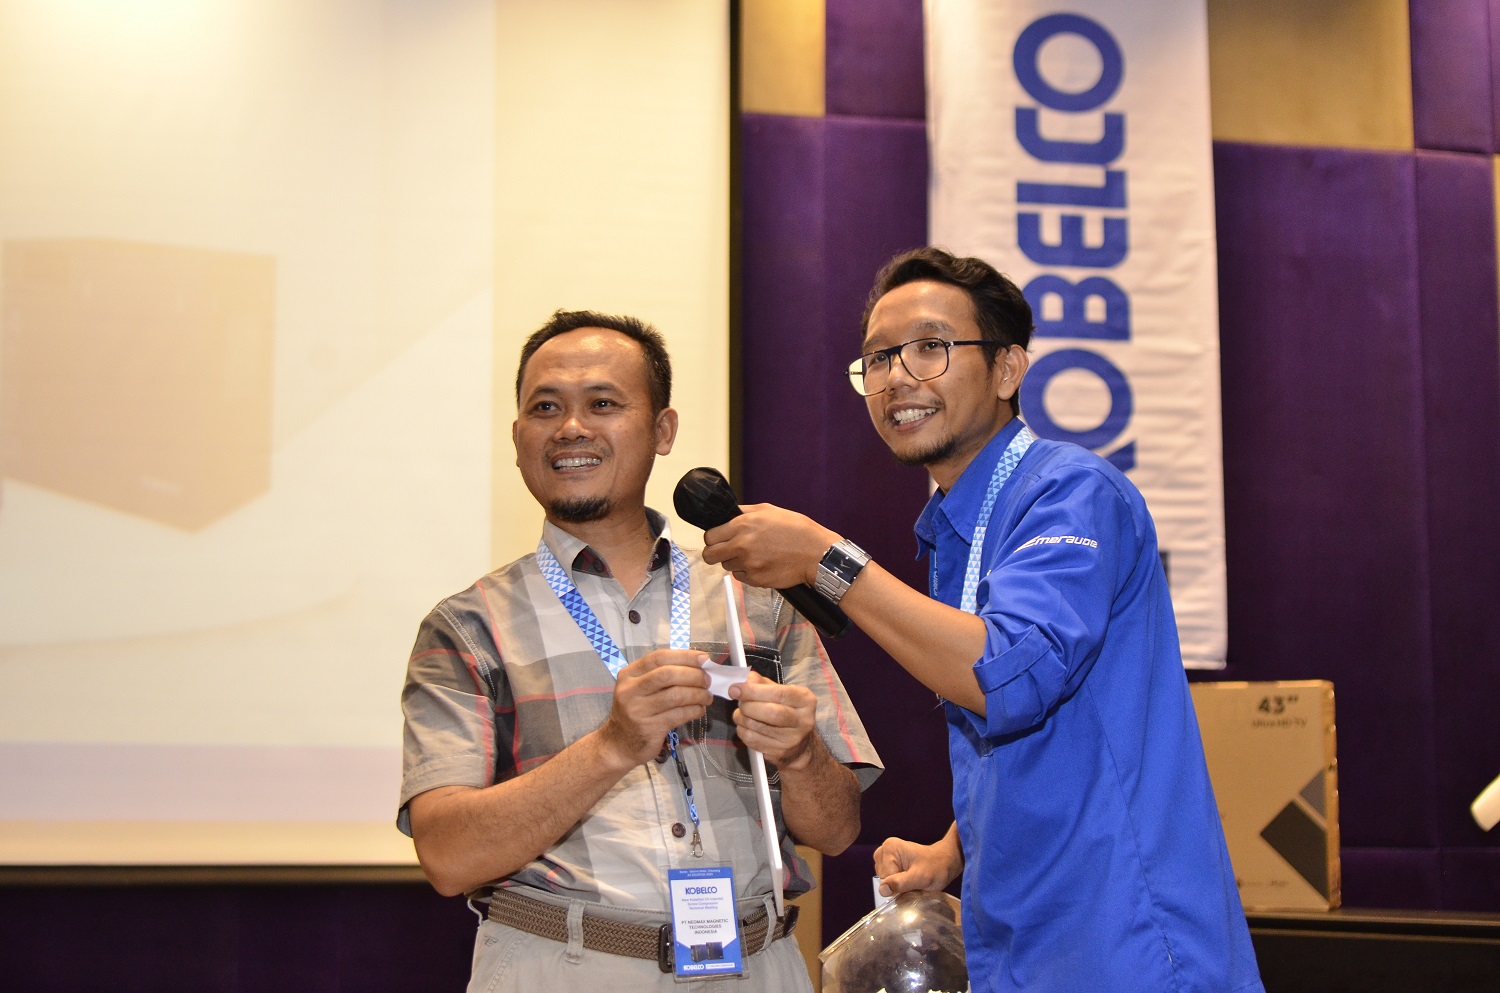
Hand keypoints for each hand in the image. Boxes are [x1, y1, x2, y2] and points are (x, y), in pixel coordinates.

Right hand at [596, 650, 711, 768]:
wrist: (619, 744)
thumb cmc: (636, 711)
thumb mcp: (639, 688)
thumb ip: (662, 675)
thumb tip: (697, 665)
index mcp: (629, 674)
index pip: (659, 657)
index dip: (685, 656)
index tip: (704, 658)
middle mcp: (630, 690)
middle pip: (668, 674)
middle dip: (694, 675)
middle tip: (708, 680)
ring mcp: (638, 710)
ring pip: (676, 695)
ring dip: (698, 694)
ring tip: (707, 696)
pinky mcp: (649, 728)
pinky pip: (679, 714)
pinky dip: (694, 710)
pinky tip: (700, 710)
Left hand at [701, 504, 839, 589]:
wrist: (816, 553)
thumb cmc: (797, 530)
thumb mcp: (769, 510)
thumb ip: (744, 512)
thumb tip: (728, 514)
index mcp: (742, 525)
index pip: (709, 536)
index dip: (713, 538)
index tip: (719, 538)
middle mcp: (741, 545)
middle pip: (710, 555)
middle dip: (715, 552)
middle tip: (727, 550)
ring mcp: (748, 564)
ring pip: (726, 566)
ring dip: (735, 562)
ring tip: (753, 555)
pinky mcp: (755, 580)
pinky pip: (740, 577)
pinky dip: (747, 572)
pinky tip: (761, 564)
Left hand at [728, 671, 816, 769]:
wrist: (799, 744)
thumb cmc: (786, 711)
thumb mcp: (779, 692)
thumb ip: (761, 683)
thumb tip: (742, 681)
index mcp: (805, 700)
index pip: (778, 693)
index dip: (753, 690)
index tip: (735, 688)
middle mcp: (803, 720)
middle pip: (770, 712)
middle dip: (748, 706)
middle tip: (739, 702)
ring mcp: (792, 739)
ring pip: (757, 727)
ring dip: (742, 718)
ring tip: (741, 714)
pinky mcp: (779, 752)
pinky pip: (752, 740)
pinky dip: (742, 731)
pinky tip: (745, 726)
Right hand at [873, 834, 962, 895]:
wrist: (945, 861)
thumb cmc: (936, 868)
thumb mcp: (920, 878)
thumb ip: (900, 883)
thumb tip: (882, 890)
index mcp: (890, 848)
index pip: (885, 878)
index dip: (898, 886)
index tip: (913, 883)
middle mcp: (884, 849)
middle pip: (882, 879)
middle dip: (897, 885)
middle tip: (914, 881)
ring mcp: (885, 856)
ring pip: (884, 881)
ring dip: (897, 884)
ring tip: (912, 879)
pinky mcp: (888, 862)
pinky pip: (887, 879)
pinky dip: (897, 883)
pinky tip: (908, 878)